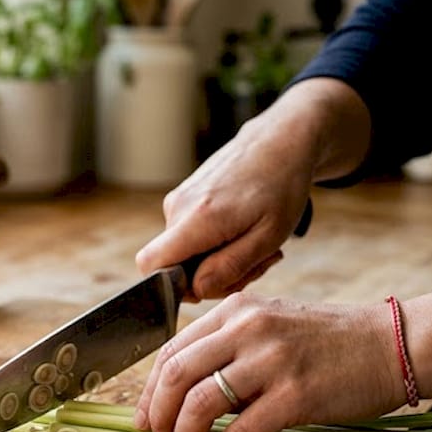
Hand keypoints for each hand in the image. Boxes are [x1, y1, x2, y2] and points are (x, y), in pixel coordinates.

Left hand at [133, 293, 406, 431]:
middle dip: (157, 415)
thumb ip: (229, 348)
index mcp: (237, 311)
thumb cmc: (331, 342)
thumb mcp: (272, 326)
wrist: (393, 344)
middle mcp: (249, 329)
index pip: (171, 350)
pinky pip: (242, 430)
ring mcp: (272, 361)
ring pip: (201, 402)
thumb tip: (183, 392)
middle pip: (175, 375)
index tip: (145, 419)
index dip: (149, 391)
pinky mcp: (297, 395)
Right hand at [135, 78, 371, 300]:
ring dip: (219, 259)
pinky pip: (189, 236)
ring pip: (185, 253)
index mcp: (197, 219)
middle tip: (255, 263)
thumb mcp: (268, 237)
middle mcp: (177, 208)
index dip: (176, 287)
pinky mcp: (184, 197)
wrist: (280, 142)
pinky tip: (243, 230)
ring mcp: (178, 200)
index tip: (215, 282)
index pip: (150, 266)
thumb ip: (229, 267)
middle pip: (174, 266)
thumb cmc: (281, 187)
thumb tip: (196, 289)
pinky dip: (216, 243)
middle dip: (212, 276)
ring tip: (255, 242)